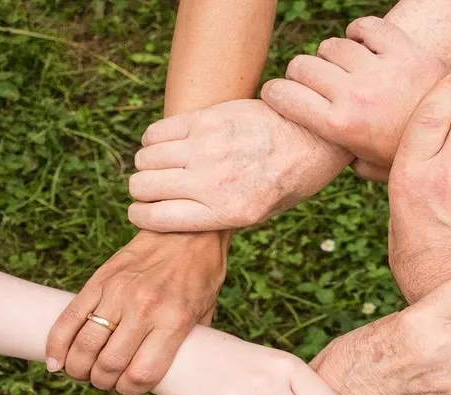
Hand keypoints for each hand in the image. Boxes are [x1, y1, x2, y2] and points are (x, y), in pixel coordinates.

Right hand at [45, 231, 227, 394]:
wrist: (187, 230)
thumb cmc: (201, 275)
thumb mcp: (205, 313)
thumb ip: (185, 344)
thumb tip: (167, 374)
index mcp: (174, 320)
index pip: (141, 374)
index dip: (131, 390)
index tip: (130, 387)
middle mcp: (144, 308)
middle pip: (109, 365)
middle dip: (104, 382)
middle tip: (106, 380)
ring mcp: (118, 293)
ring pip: (84, 346)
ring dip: (79, 369)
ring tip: (84, 372)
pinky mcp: (99, 280)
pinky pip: (68, 319)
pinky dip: (57, 345)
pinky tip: (56, 361)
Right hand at [127, 99, 351, 231]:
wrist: (312, 139)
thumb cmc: (286, 181)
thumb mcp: (258, 215)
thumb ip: (217, 217)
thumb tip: (173, 216)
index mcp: (225, 213)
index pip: (155, 218)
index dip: (139, 214)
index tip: (140, 210)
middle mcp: (212, 182)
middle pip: (143, 186)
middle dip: (141, 190)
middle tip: (153, 187)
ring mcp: (208, 148)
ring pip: (146, 158)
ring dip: (147, 164)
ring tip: (161, 164)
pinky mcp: (208, 119)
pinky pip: (157, 131)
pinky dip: (153, 140)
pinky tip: (166, 143)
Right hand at [261, 16, 446, 180]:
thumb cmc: (406, 155)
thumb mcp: (368, 167)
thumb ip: (339, 155)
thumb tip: (317, 148)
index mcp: (340, 127)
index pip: (284, 95)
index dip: (274, 92)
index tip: (278, 94)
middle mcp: (356, 96)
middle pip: (302, 65)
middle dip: (301, 74)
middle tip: (315, 83)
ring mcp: (381, 71)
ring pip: (332, 45)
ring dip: (333, 56)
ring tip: (345, 69)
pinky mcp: (404, 51)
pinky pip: (367, 26)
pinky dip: (360, 32)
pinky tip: (364, 46)